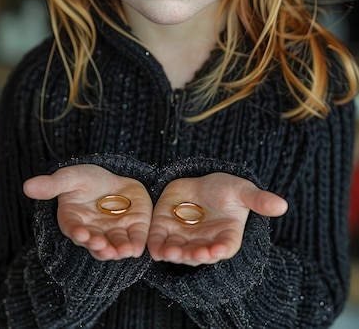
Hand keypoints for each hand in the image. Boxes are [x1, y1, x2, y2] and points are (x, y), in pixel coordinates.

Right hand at [23, 165, 152, 260]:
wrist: (115, 178)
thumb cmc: (87, 180)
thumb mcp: (70, 177)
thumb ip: (52, 185)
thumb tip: (27, 186)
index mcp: (74, 221)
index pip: (74, 229)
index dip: (78, 232)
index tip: (81, 233)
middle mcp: (93, 232)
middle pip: (95, 244)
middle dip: (99, 247)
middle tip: (103, 246)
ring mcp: (113, 233)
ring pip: (114, 247)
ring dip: (118, 251)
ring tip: (122, 251)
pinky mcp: (133, 229)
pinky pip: (135, 241)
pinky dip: (136, 245)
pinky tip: (136, 247)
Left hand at [147, 173, 287, 265]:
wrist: (199, 182)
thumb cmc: (226, 189)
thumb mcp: (242, 190)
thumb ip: (259, 199)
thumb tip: (283, 205)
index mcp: (226, 237)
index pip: (224, 248)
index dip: (220, 250)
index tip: (217, 250)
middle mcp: (205, 243)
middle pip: (199, 254)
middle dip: (194, 255)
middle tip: (190, 254)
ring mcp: (184, 239)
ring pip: (178, 252)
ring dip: (174, 254)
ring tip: (170, 253)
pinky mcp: (166, 231)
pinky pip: (160, 243)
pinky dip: (156, 247)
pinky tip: (154, 248)